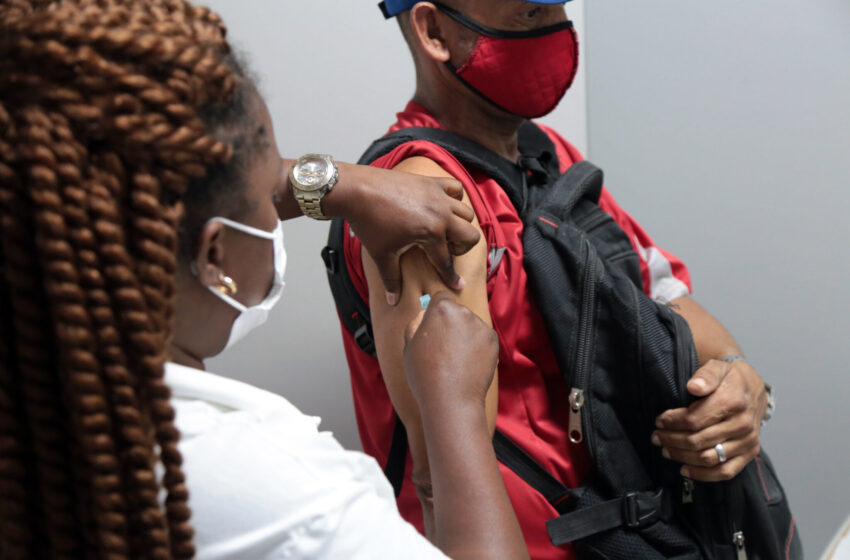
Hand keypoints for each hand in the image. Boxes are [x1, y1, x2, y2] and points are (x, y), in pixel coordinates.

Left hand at [331, 164, 479, 305]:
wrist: (356, 191)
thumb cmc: (369, 223)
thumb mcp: (382, 254)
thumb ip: (391, 279)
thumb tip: (393, 301)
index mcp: (431, 233)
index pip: (446, 261)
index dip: (451, 277)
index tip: (458, 285)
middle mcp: (441, 214)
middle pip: (470, 236)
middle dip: (461, 248)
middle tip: (446, 251)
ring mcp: (438, 195)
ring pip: (466, 213)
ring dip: (459, 225)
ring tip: (444, 231)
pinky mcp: (431, 182)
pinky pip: (456, 187)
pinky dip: (455, 197)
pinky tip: (443, 206)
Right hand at [403, 292, 497, 411]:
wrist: (451, 399)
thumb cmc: (425, 374)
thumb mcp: (409, 346)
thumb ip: (416, 323)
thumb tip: (424, 313)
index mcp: (441, 309)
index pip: (440, 298)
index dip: (435, 312)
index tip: (433, 327)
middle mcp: (464, 312)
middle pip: (456, 311)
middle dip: (450, 324)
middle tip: (442, 348)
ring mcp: (481, 326)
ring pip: (470, 324)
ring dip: (464, 335)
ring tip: (455, 360)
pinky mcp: (493, 340)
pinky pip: (482, 337)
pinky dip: (477, 346)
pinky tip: (467, 363)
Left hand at [652, 359, 766, 481]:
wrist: (753, 388)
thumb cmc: (730, 378)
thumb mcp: (717, 367)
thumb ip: (705, 375)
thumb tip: (694, 386)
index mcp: (733, 402)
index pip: (695, 419)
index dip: (673, 422)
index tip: (659, 421)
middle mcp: (743, 424)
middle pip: (698, 440)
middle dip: (672, 440)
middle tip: (656, 437)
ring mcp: (747, 442)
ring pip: (709, 458)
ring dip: (682, 456)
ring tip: (665, 450)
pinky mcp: (750, 454)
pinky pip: (726, 472)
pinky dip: (703, 475)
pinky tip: (684, 469)